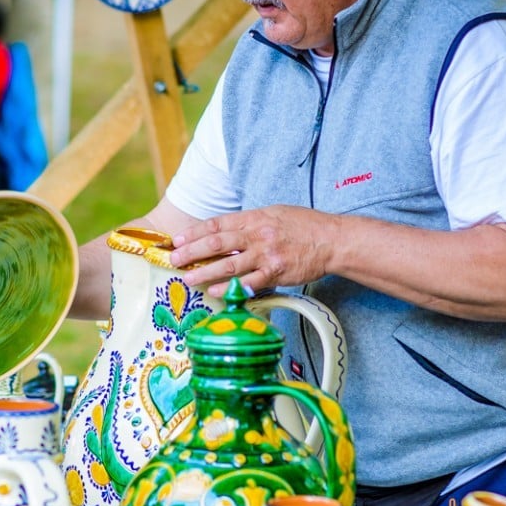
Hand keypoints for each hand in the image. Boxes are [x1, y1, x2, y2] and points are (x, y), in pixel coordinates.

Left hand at [170, 205, 337, 296]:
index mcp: (254, 218)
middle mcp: (257, 234)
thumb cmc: (303, 225)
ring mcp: (266, 254)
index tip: (177, 240)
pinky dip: (230, 288)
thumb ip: (250, 222)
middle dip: (192, 252)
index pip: (217, 224)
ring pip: (228, 264)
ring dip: (205, 272)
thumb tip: (226, 231)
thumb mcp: (274, 214)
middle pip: (216, 243)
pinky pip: (248, 282)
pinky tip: (216, 292)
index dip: (194, 232)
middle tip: (173, 259)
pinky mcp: (276, 273)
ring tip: (188, 279)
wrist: (331, 239)